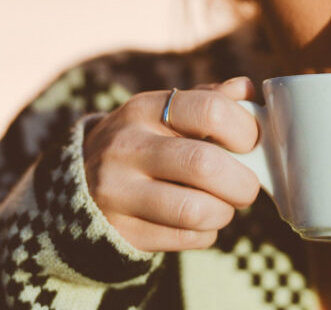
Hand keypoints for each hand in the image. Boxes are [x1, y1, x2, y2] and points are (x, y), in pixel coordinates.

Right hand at [82, 77, 260, 251]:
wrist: (79, 184)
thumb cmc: (143, 143)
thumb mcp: (164, 112)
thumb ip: (208, 100)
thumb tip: (248, 91)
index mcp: (145, 109)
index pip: (210, 110)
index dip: (245, 130)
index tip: (250, 144)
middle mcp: (127, 146)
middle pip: (204, 165)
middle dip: (242, 182)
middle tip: (245, 186)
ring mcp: (118, 191)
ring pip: (195, 210)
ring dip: (223, 212)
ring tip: (221, 205)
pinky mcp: (121, 231)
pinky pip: (184, 238)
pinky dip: (204, 233)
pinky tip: (198, 222)